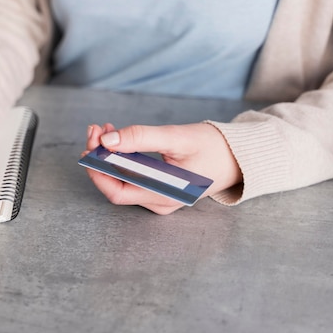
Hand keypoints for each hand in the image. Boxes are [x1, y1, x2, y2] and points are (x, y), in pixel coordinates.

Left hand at [84, 123, 241, 214]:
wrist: (240, 156)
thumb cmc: (215, 147)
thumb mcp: (177, 137)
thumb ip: (142, 138)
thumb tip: (107, 141)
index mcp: (164, 195)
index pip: (116, 190)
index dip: (97, 168)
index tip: (92, 142)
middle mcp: (158, 202)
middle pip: (115, 185)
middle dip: (100, 157)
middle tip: (96, 130)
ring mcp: (158, 198)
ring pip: (122, 181)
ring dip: (109, 156)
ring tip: (106, 130)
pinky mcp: (159, 190)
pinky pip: (132, 178)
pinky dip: (121, 159)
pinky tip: (118, 139)